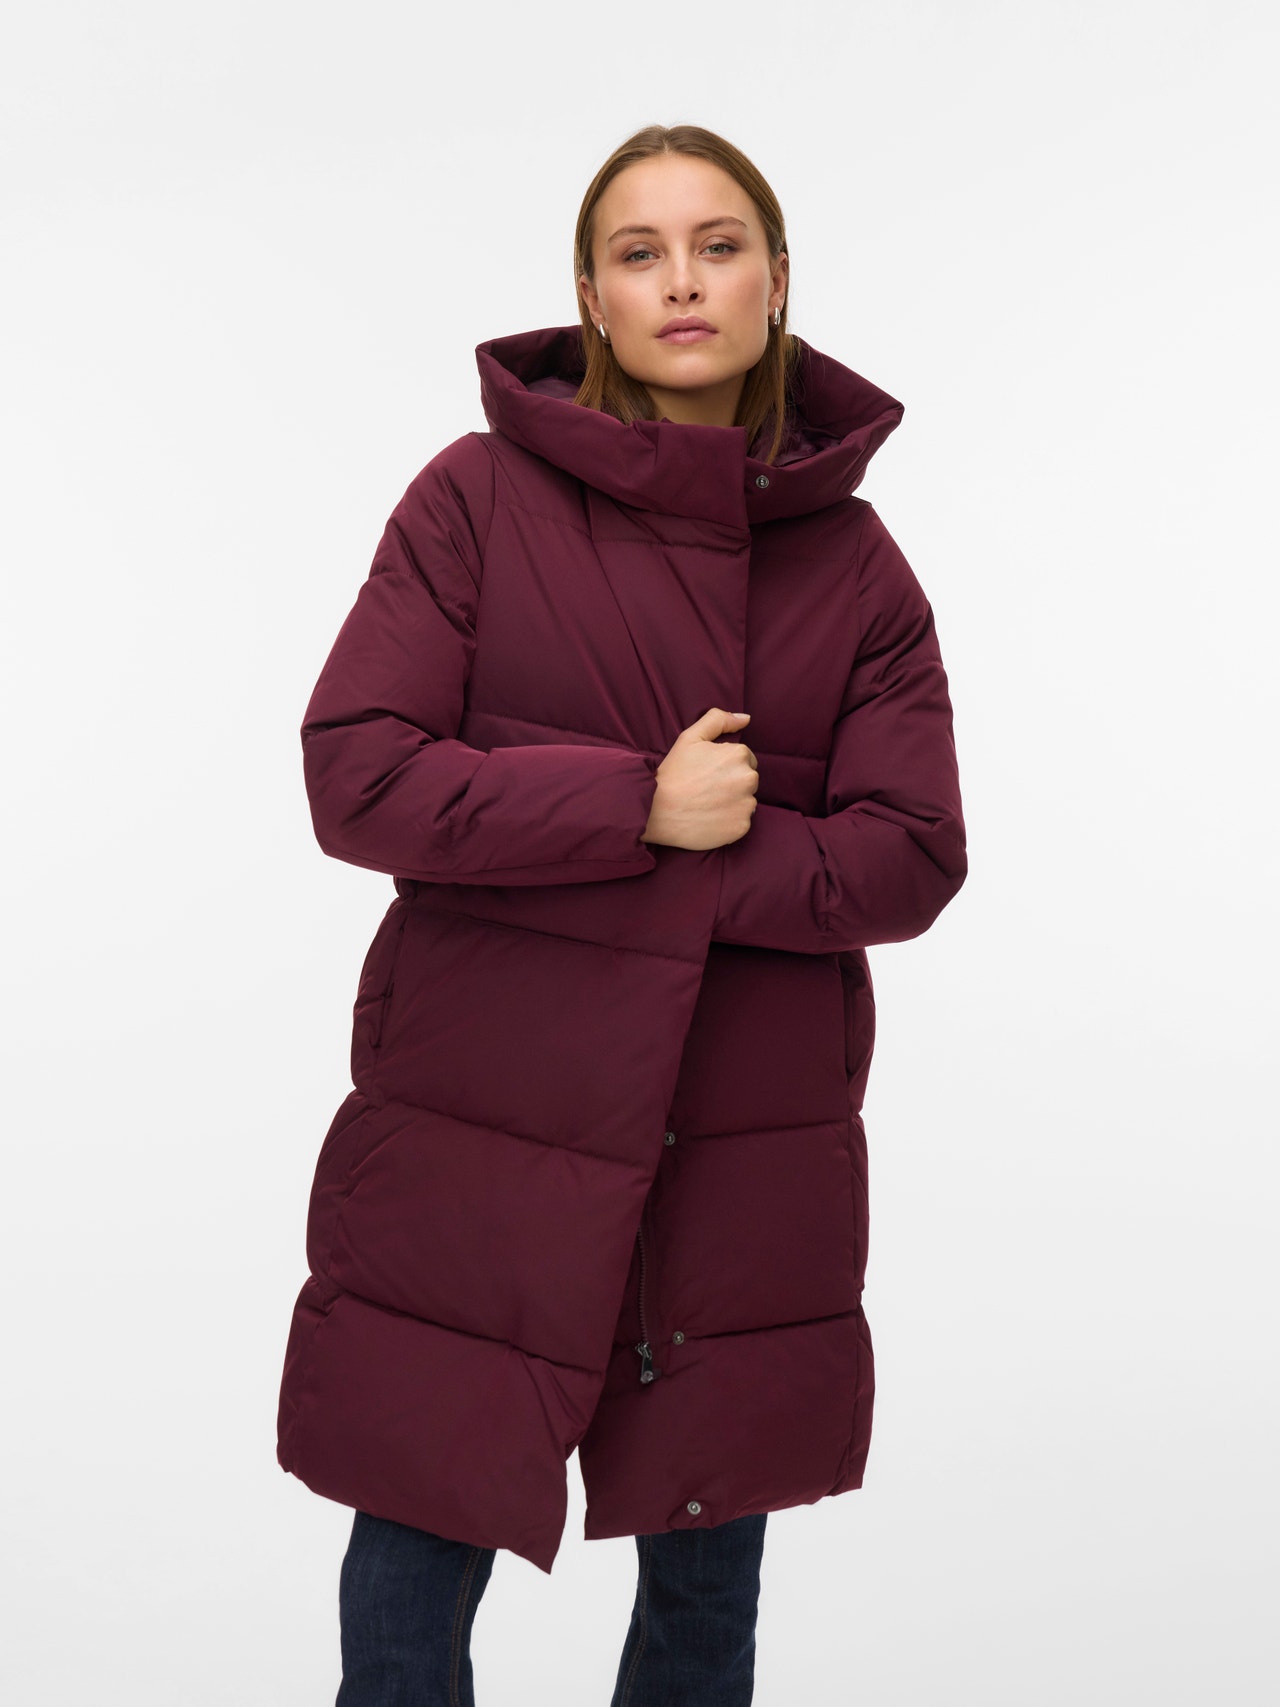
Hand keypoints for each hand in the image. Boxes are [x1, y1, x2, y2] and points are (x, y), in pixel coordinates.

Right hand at [641, 708, 757, 850]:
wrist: (656, 811)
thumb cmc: (673, 773)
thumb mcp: (690, 737)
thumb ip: (718, 720)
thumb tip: (745, 718)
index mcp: (739, 755)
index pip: (745, 758)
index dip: (725, 765)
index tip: (707, 773)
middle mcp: (748, 779)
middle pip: (748, 780)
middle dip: (732, 782)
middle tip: (706, 789)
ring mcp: (746, 805)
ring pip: (746, 801)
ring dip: (733, 802)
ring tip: (707, 804)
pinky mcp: (741, 827)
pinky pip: (742, 822)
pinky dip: (729, 821)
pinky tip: (710, 818)